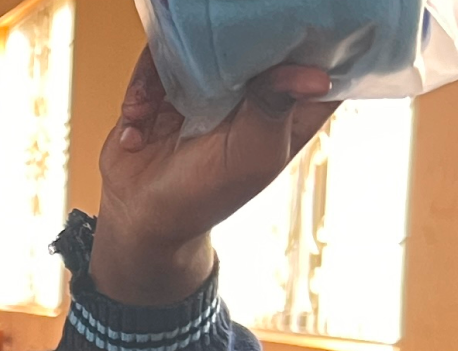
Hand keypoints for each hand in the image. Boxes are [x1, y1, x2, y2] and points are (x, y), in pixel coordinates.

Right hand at [91, 49, 337, 305]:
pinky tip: (137, 123)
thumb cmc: (204, 195)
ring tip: (149, 108)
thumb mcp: (251, 156)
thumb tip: (315, 75)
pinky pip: (155, 60)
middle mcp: (251, 87)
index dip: (316, 39)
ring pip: (199, 39)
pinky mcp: (167, 82)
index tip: (296, 27)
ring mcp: (207, 81)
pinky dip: (141, 88)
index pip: (320, 58)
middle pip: (260, 34)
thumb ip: (276, 108)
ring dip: (164, 72)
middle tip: (211, 50)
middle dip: (235, 35)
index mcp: (287, 105)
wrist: (140, 215)